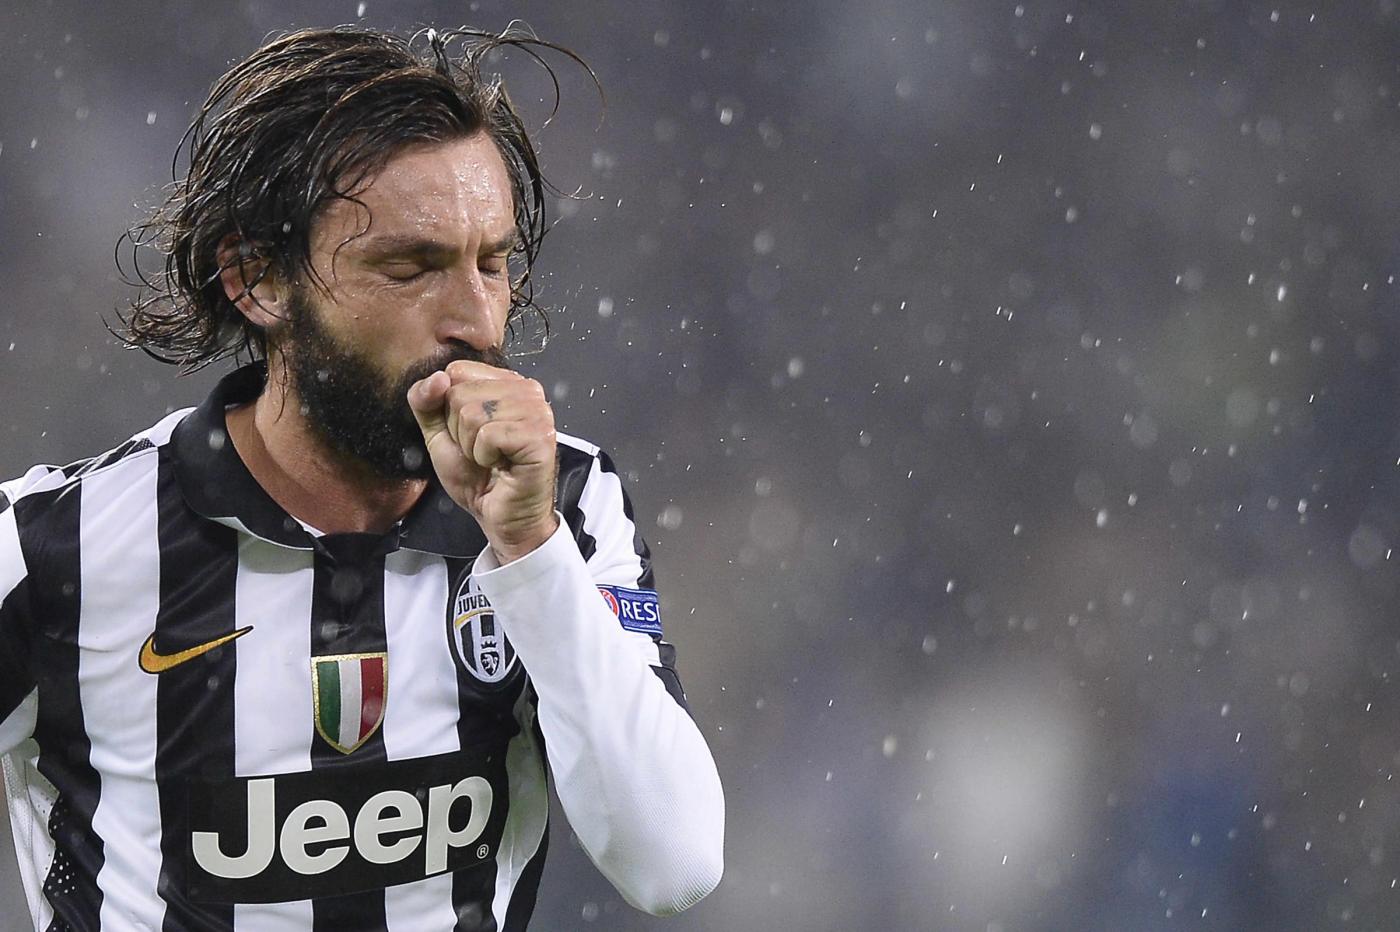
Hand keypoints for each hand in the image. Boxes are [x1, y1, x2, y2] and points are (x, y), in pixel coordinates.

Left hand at [408, 360, 558, 562]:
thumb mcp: (439, 434)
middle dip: (460, 431)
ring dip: (472, 446)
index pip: (456, 372)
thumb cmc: (477, 477)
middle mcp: (527, 389)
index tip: (469, 433)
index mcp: (505, 381)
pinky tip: (502, 465)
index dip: (449, 409)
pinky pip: (489, 435)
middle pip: (460, 393)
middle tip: (482, 451)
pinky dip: (485, 457)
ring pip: (473, 414)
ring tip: (492, 458)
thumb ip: (425, 402)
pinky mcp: (540, 435)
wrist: (499, 517)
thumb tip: (435, 377)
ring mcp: (537, 411)